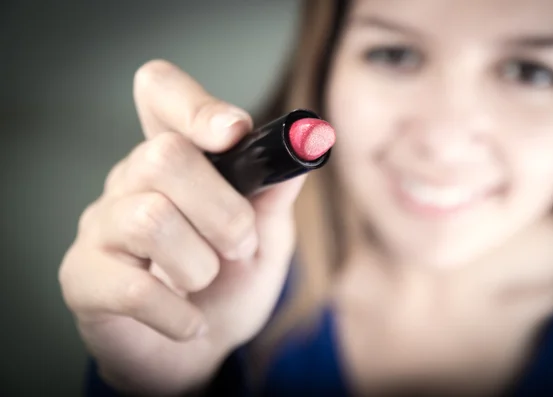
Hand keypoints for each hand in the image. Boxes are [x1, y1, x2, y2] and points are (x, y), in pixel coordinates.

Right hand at [58, 60, 303, 394]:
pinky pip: (134, 288)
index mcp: (176, 161)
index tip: (234, 133)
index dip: (194, 104)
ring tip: (207, 280)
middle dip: (223, 211)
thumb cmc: (227, 287)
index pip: (160, 93)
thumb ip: (274, 197)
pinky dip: (179, 313)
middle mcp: (130, 182)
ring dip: (201, 263)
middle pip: (163, 156)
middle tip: (239, 245)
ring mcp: (100, 228)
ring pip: (150, 217)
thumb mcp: (265, 241)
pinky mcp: (82, 278)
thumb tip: (300, 150)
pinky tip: (190, 322)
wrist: (193, 352)